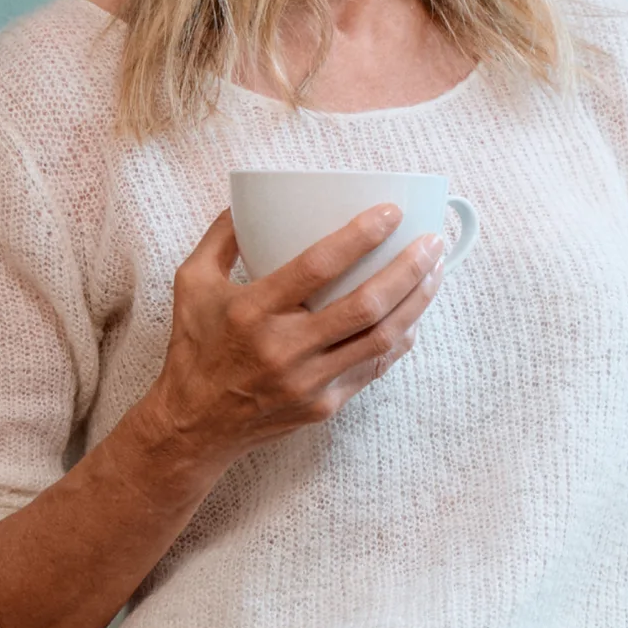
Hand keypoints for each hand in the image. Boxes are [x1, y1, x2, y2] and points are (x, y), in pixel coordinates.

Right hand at [131, 205, 446, 479]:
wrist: (195, 425)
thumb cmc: (195, 348)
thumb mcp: (191, 283)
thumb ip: (220, 238)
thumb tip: (247, 202)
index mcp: (251, 311)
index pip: (316, 266)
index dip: (360, 235)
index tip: (392, 212)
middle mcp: (283, 348)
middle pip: (364, 304)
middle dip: (408, 269)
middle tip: (432, 241)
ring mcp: (307, 382)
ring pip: (380, 338)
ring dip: (416, 302)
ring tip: (435, 272)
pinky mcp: (323, 406)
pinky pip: (373, 368)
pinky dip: (399, 339)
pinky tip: (413, 315)